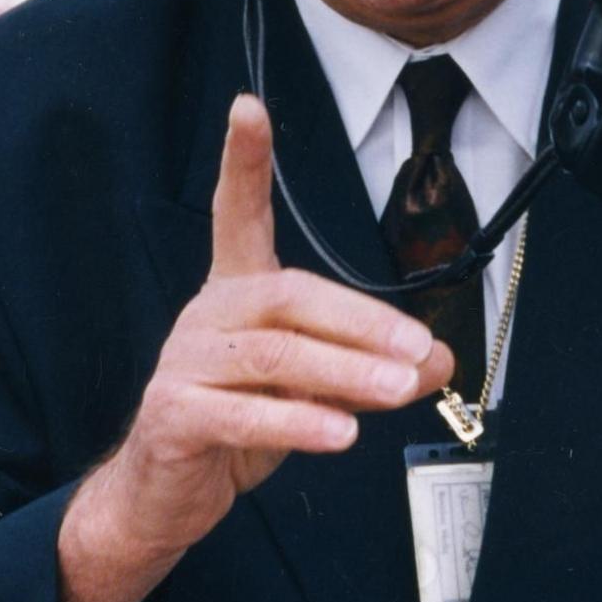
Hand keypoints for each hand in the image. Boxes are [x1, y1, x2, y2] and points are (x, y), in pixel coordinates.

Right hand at [57, 95, 451, 601]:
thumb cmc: (237, 426)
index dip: (242, 160)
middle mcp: (207, 315)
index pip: (235, 213)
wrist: (162, 496)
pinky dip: (297, 422)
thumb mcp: (315, 391)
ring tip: (398, 390)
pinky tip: (341, 433)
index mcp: (236, 292)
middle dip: (361, 321)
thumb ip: (371, 367)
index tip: (248, 106)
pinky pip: (241, 412)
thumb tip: (438, 359)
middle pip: (289, 295)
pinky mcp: (173, 416)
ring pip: (274, 354)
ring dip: (345, 372)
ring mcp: (184, 363)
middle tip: (420, 349)